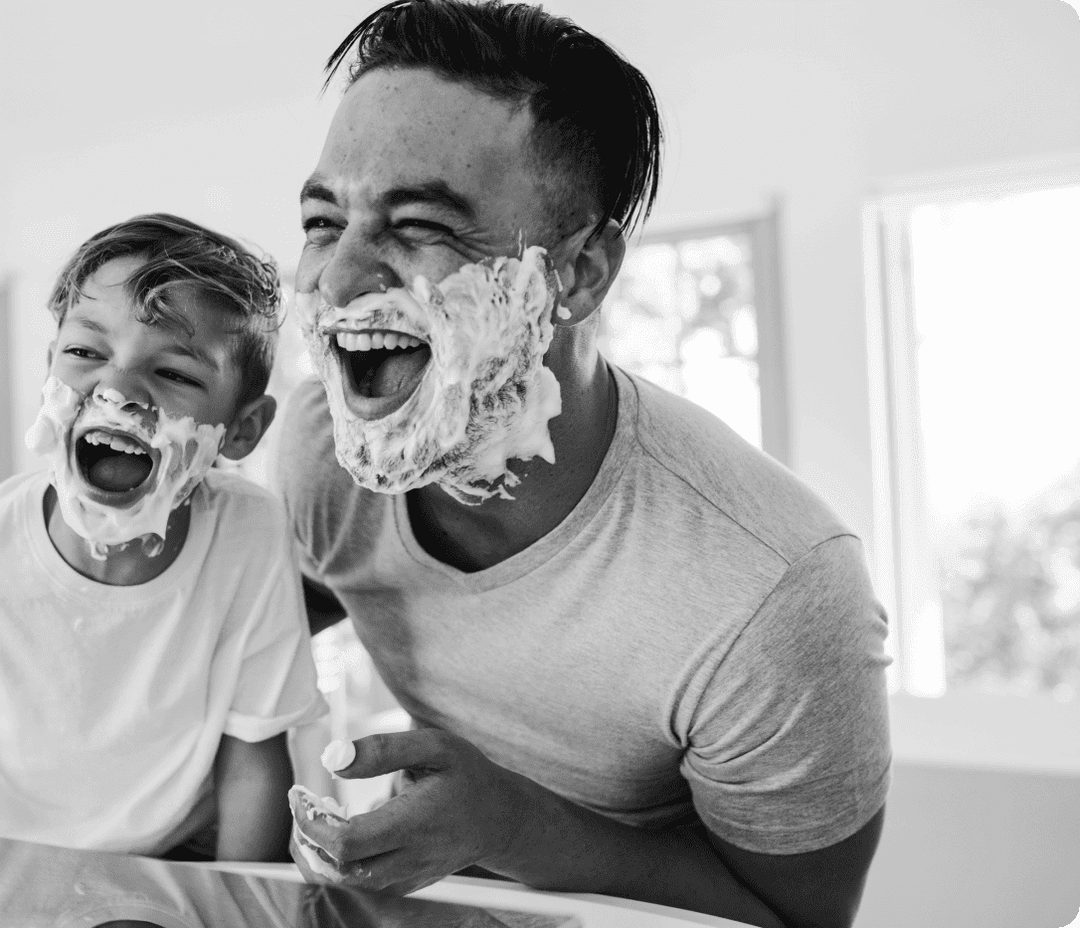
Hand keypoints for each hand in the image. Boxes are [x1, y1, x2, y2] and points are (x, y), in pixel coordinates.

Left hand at [289, 728, 532, 893]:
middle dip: (306, 839)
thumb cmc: (468, 777)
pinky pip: (361, 881)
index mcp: (414, 824)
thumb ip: (385, 749)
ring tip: (319, 814)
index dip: (312, 823)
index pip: (346, 843)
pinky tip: (343, 828)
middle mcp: (408, 858)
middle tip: (303, 803)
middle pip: (336, 870)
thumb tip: (334, 760)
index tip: (299, 794)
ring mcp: (407, 877)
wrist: (500, 819)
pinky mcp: (405, 883)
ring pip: (345, 880)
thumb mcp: (436, 746)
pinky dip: (338, 861)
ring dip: (319, 852)